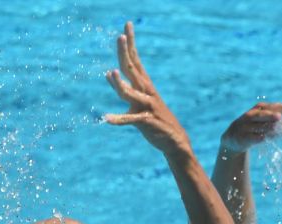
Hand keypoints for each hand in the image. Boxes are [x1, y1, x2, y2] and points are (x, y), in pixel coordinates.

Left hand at [103, 23, 189, 155]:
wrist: (175, 141)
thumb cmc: (155, 119)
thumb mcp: (138, 100)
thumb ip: (123, 87)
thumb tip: (107, 73)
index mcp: (145, 84)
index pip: (136, 59)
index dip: (131, 43)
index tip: (127, 25)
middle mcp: (146, 91)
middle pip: (132, 69)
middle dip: (125, 53)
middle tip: (120, 37)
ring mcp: (146, 106)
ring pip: (130, 93)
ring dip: (120, 84)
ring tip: (112, 74)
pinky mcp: (146, 121)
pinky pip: (130, 119)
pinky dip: (118, 119)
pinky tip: (106, 119)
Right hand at [220, 101, 281, 153]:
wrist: (234, 138)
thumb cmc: (258, 130)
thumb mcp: (273, 128)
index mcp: (261, 109)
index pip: (273, 107)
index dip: (281, 107)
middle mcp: (253, 115)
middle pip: (263, 114)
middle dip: (272, 114)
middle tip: (280, 116)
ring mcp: (246, 126)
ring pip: (257, 125)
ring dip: (266, 126)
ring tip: (275, 125)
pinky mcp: (241, 137)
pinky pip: (250, 137)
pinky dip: (256, 137)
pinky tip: (263, 138)